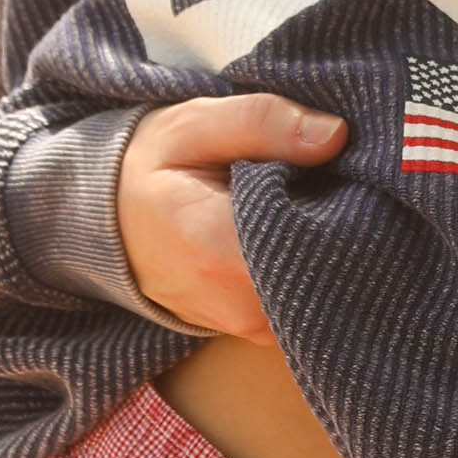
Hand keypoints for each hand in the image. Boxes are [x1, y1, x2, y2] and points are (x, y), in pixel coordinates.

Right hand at [117, 93, 347, 335]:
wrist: (108, 224)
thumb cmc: (153, 168)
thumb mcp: (197, 125)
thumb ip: (262, 123)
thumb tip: (335, 135)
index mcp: (221, 250)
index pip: (319, 242)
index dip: (349, 206)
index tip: (347, 171)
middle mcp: (241, 306)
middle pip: (333, 272)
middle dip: (349, 227)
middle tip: (337, 182)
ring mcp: (251, 329)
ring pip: (327, 293)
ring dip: (335, 250)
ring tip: (314, 204)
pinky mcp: (260, 334)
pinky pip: (309, 305)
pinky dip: (317, 270)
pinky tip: (302, 234)